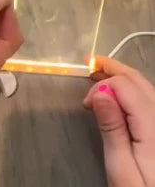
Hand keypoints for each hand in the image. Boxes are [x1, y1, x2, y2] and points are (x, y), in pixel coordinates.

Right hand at [83, 56, 154, 186]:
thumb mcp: (122, 169)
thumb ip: (112, 129)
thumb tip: (100, 92)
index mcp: (154, 126)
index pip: (125, 86)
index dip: (102, 86)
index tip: (85, 105)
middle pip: (139, 81)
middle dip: (113, 68)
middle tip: (89, 63)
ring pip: (147, 87)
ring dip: (122, 77)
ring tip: (100, 72)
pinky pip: (151, 99)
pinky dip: (133, 89)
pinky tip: (120, 93)